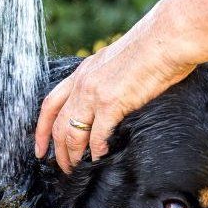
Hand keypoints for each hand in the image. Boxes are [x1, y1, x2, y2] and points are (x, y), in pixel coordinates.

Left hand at [34, 11, 197, 172]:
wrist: (168, 37)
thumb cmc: (152, 48)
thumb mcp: (116, 61)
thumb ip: (106, 80)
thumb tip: (110, 99)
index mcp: (82, 72)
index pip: (50, 104)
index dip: (41, 129)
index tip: (40, 147)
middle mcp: (82, 82)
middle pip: (58, 125)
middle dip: (57, 150)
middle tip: (63, 167)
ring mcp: (94, 93)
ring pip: (72, 133)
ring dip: (73, 156)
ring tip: (78, 169)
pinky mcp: (111, 102)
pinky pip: (97, 136)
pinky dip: (96, 152)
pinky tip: (99, 160)